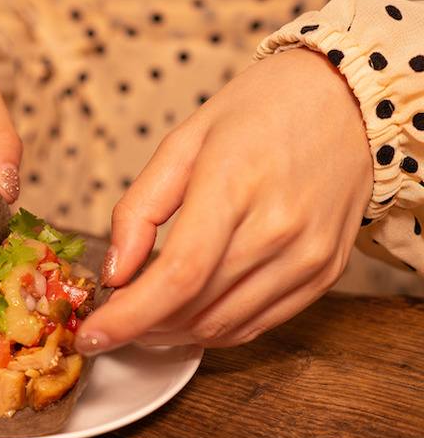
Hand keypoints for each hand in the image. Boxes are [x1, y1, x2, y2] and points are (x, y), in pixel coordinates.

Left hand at [77, 48, 372, 350]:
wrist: (347, 101)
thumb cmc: (260, 111)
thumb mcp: (182, 142)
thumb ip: (139, 209)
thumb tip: (115, 273)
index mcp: (234, 185)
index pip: (178, 275)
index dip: (128, 317)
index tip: (91, 336)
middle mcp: (280, 229)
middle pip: (196, 309)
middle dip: (140, 328)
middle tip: (110, 321)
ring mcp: (308, 257)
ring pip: (224, 327)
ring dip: (173, 334)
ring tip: (146, 318)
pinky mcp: (325, 274)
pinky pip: (258, 325)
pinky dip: (214, 330)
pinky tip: (189, 314)